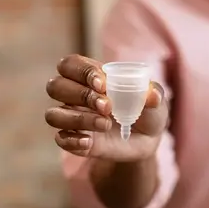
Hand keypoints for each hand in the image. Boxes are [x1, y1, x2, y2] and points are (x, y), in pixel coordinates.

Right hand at [45, 54, 168, 161]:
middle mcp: (75, 95)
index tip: (103, 84)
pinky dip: (73, 141)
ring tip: (106, 125)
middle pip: (55, 86)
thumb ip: (153, 94)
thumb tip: (152, 95)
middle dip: (81, 95)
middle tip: (107, 106)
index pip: (70, 65)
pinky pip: (60, 139)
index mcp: (91, 76)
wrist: (148, 139)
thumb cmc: (146, 109)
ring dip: (79, 119)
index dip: (81, 71)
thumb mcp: (155, 100)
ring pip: (53, 115)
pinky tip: (90, 142)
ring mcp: (72, 118)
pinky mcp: (74, 140)